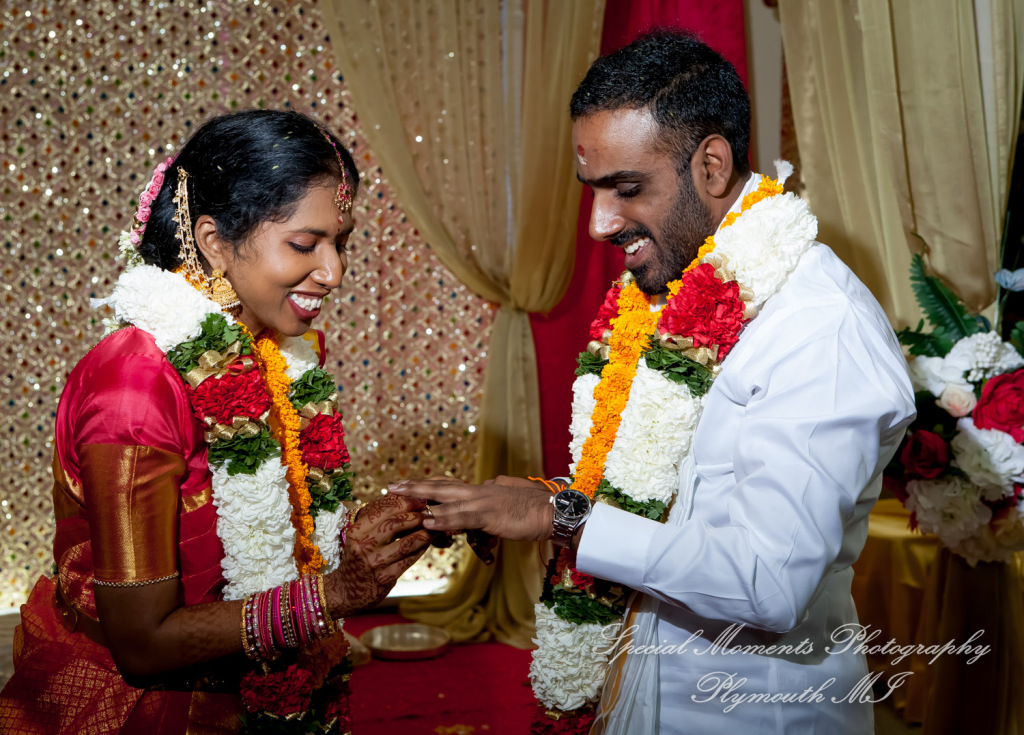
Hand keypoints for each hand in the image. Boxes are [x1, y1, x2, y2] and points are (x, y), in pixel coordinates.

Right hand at [324, 493, 430, 616]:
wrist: (346, 591)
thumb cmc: (358, 556)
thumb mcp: (360, 535)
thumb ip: (378, 517)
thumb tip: (402, 495)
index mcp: (356, 531)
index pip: (383, 511)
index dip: (405, 503)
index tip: (420, 499)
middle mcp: (363, 546)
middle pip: (395, 525)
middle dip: (416, 516)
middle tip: (429, 513)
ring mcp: (374, 564)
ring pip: (406, 544)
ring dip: (423, 534)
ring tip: (433, 528)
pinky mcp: (384, 579)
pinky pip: (408, 561)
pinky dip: (421, 549)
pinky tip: (427, 543)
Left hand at [389, 475, 554, 542]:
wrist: (556, 512)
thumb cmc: (538, 511)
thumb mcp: (512, 505)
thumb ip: (496, 501)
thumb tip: (488, 499)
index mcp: (486, 490)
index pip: (453, 487)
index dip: (431, 486)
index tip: (412, 485)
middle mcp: (481, 491)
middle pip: (442, 486)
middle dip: (417, 486)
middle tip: (393, 486)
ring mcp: (484, 501)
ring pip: (446, 498)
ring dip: (421, 497)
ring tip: (400, 497)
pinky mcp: (490, 516)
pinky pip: (462, 518)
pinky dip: (443, 519)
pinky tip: (428, 522)